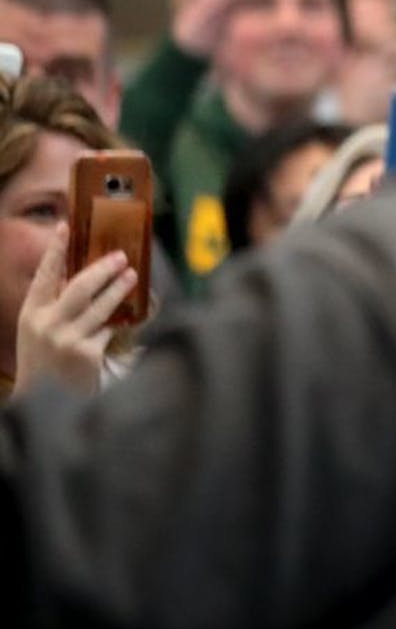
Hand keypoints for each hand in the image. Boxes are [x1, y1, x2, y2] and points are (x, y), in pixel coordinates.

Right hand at [12, 224, 137, 396]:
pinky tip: (123, 319)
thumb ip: (54, 306)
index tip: (66, 226)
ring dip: (119, 289)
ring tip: (132, 276)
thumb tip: (86, 277)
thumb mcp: (39, 331)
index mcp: (30, 314)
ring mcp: (66, 340)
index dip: (55, 250)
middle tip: (121, 256)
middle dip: (102, 269)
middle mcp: (45, 324)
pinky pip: (109, 329)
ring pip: (100, 306)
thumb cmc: (45, 360)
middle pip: (79, 286)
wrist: (43, 402)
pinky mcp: (86, 354)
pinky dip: (116, 324)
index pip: (44, 275)